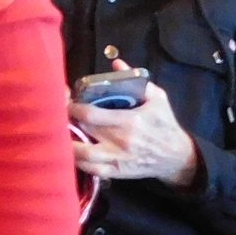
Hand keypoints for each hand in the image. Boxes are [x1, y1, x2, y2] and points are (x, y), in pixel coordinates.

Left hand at [69, 64, 199, 186]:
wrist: (177, 156)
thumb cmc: (165, 124)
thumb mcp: (157, 99)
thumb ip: (135, 79)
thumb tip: (116, 62)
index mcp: (129, 121)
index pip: (91, 114)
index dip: (72, 107)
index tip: (66, 100)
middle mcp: (121, 142)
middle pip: (82, 132)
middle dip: (65, 122)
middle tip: (58, 114)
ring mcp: (118, 159)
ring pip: (82, 155)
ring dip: (67, 144)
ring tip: (59, 133)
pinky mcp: (117, 172)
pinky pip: (91, 171)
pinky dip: (77, 162)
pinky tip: (71, 151)